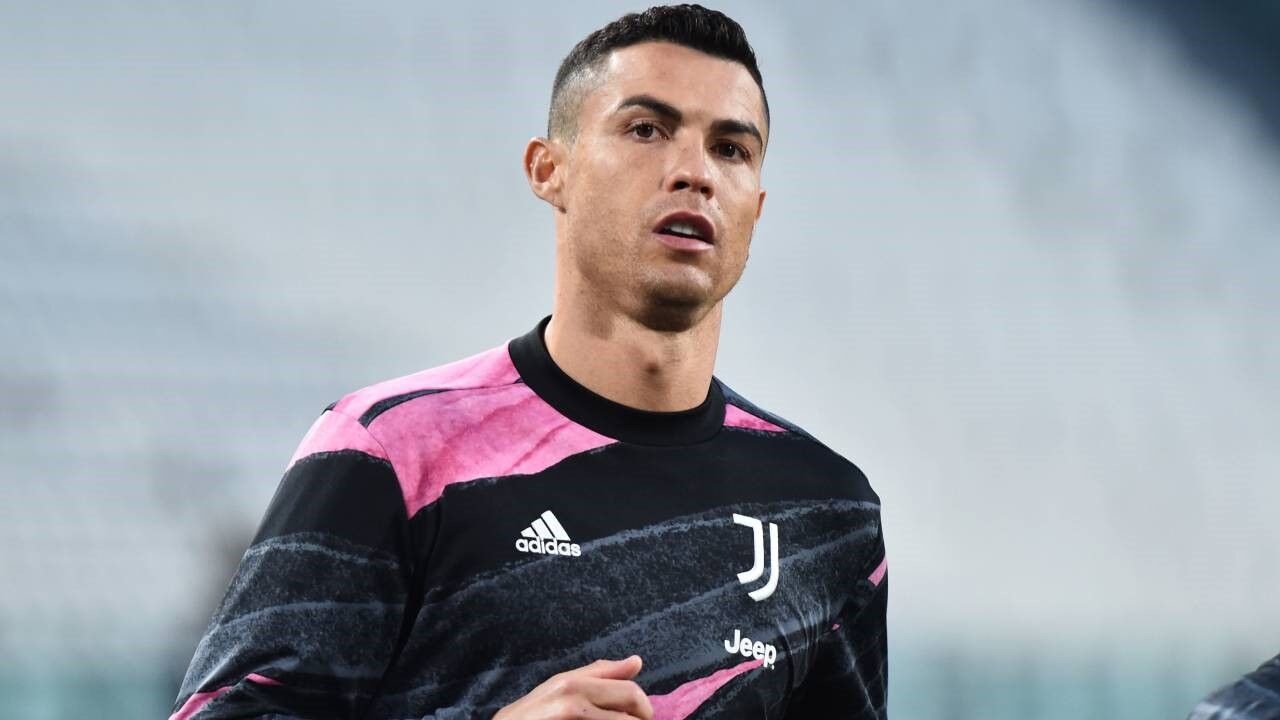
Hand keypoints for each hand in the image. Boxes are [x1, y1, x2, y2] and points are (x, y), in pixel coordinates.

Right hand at [493, 655, 653, 719]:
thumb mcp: (561, 686)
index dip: (645, 709)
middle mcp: (572, 703)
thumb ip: (599, 673)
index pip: (630, 694)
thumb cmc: (533, 711)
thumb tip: (637, 661)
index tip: (643, 717)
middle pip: (628, 715)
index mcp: (574, 684)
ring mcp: (569, 719)